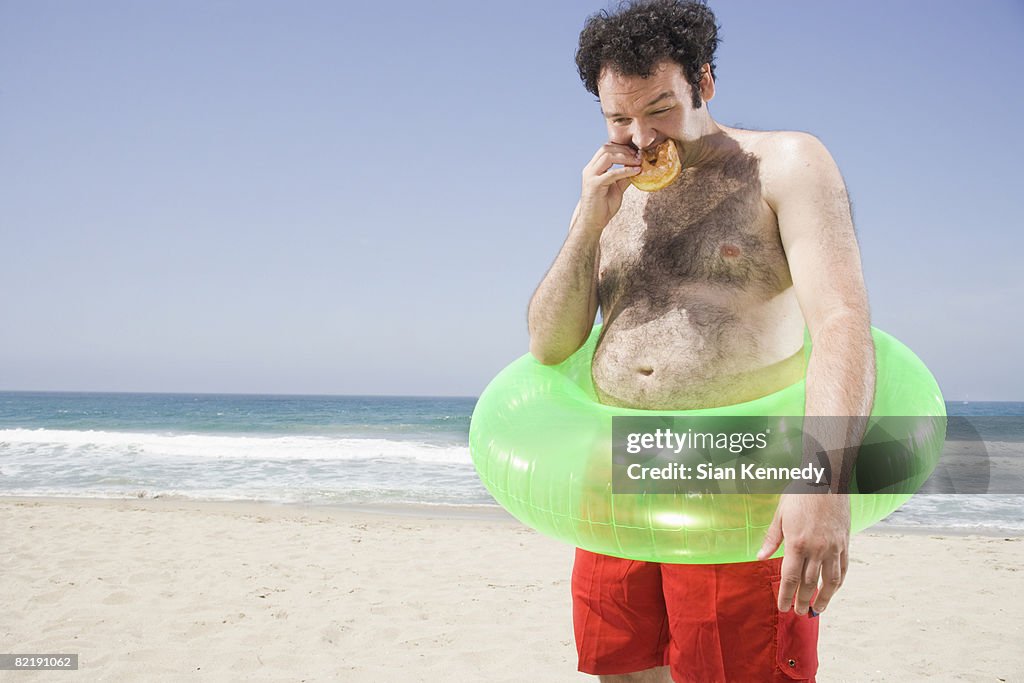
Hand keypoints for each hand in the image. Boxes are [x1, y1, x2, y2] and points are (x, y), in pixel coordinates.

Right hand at [575, 142, 641, 231]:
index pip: (606, 148)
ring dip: (625, 157)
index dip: (621, 147)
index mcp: (593, 168)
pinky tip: (636, 171)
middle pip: (606, 149)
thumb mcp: (617, 187)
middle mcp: (590, 169)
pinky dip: (626, 170)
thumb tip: (637, 167)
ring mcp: (591, 176)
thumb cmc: (603, 206)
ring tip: (638, 162)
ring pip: (608, 157)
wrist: (593, 221)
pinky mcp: (595, 185)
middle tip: (638, 155)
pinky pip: (612, 173)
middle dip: (624, 149)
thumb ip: (624, 177)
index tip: (635, 152)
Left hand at [757, 493, 850, 614]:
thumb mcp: (780, 513)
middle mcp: (817, 549)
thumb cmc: (800, 494)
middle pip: (809, 583)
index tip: (782, 607)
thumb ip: (772, 538)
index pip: (790, 577)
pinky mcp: (845, 543)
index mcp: (797, 542)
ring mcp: (833, 547)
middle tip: (799, 612)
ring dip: (823, 598)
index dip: (786, 595)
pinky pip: (843, 568)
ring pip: (829, 580)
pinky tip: (833, 590)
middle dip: (803, 600)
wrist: (827, 480)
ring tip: (817, 609)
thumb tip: (760, 557)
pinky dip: (838, 583)